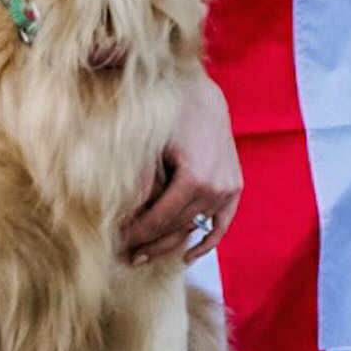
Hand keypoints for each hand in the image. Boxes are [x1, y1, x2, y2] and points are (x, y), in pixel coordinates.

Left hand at [121, 73, 242, 264]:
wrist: (200, 94)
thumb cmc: (167, 113)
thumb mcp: (149, 144)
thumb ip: (139, 179)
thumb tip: (121, 214)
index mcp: (195, 178)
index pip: (160, 219)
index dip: (137, 234)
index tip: (116, 243)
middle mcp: (216, 188)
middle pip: (177, 227)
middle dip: (149, 243)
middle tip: (125, 256)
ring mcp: (228, 190)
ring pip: (195, 227)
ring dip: (171, 244)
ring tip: (145, 256)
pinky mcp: (234, 187)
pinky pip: (221, 223)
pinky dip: (207, 241)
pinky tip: (188, 256)